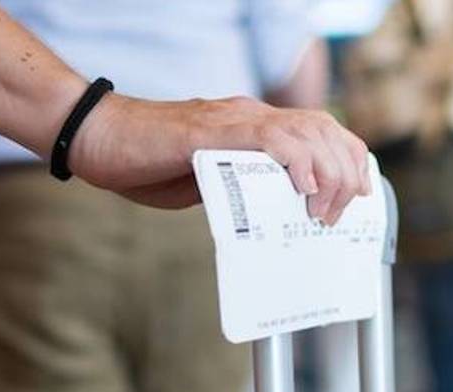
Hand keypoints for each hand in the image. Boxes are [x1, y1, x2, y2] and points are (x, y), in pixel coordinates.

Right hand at [70, 94, 370, 223]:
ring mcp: (233, 119)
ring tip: (322, 210)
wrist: (97, 139)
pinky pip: (270, 138)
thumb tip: (266, 215)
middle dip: (346, 171)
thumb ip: (236, 189)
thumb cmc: (140, 164)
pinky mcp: (213, 130)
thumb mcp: (202, 182)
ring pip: (307, 130)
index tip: (356, 195)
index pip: (318, 130)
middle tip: (338, 215)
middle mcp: (250, 114)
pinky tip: (302, 188)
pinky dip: (296, 161)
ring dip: (327, 173)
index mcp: (250, 126)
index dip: (347, 160)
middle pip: (324, 128)